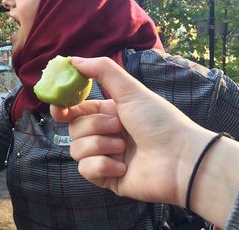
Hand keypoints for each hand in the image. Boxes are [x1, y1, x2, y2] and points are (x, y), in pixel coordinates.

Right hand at [50, 57, 213, 206]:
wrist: (181, 159)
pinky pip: (85, 169)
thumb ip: (102, 71)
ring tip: (124, 147)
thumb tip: (72, 60)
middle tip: (119, 126)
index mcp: (109, 113)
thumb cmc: (160, 122)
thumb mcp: (131, 90)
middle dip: (94, 126)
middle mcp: (105, 134)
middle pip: (74, 128)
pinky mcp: (106, 178)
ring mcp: (104, 157)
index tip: (58, 107)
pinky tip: (122, 167)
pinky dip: (102, 166)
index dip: (63, 107)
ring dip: (100, 145)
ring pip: (76, 149)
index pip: (75, 109)